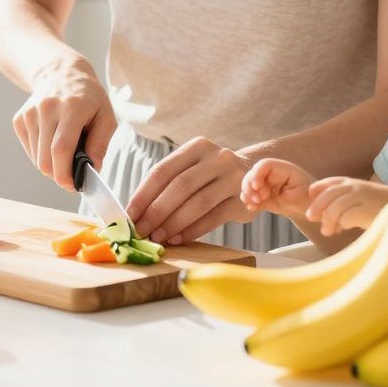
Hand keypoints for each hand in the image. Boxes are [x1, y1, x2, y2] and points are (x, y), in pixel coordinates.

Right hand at [12, 56, 114, 191]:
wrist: (61, 72)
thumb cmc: (88, 97)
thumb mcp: (106, 115)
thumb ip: (101, 143)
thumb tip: (92, 169)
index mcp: (72, 107)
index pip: (61, 149)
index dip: (65, 174)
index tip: (73, 186)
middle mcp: (47, 108)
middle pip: (45, 159)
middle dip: (59, 175)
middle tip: (72, 175)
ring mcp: (30, 113)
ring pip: (36, 159)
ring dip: (51, 165)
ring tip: (65, 151)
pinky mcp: (19, 119)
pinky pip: (30, 150)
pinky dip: (41, 154)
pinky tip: (52, 140)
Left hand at [127, 137, 254, 246]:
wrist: (257, 176)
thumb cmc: (211, 177)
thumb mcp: (192, 170)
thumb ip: (167, 185)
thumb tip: (136, 213)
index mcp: (196, 147)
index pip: (162, 171)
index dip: (143, 194)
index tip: (130, 215)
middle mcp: (216, 158)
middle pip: (180, 186)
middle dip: (157, 211)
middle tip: (142, 231)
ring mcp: (232, 177)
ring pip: (198, 202)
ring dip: (174, 223)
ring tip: (158, 237)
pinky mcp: (243, 198)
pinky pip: (215, 216)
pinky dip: (194, 230)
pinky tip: (179, 239)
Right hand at [240, 158, 315, 218]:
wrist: (308, 205)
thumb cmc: (308, 197)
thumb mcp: (301, 195)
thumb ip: (285, 193)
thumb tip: (265, 195)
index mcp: (282, 169)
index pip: (265, 165)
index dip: (257, 174)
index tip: (256, 187)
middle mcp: (272, 174)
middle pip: (253, 174)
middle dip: (250, 187)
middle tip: (257, 200)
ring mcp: (266, 183)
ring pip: (249, 184)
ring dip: (248, 195)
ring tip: (254, 206)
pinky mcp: (262, 194)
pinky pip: (251, 195)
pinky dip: (249, 201)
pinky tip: (253, 208)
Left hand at [305, 177, 387, 236]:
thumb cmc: (386, 209)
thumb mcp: (365, 200)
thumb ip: (347, 203)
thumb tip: (326, 217)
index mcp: (356, 183)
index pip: (332, 182)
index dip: (319, 188)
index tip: (310, 194)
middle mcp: (357, 187)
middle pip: (329, 194)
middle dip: (317, 206)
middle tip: (310, 217)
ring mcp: (363, 197)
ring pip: (335, 207)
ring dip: (328, 220)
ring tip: (327, 231)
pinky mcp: (368, 210)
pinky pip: (347, 217)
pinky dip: (342, 224)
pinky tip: (344, 229)